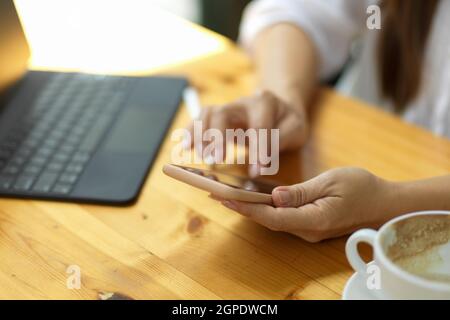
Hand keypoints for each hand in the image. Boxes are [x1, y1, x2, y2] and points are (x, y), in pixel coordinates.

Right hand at [186, 90, 307, 176]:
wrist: (279, 107)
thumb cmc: (286, 122)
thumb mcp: (295, 129)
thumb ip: (280, 141)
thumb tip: (260, 164)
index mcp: (265, 103)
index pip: (258, 126)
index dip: (257, 149)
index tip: (256, 172)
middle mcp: (242, 103)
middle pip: (222, 114)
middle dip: (218, 138)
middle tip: (217, 161)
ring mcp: (228, 108)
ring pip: (207, 114)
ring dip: (200, 135)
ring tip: (200, 156)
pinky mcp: (218, 116)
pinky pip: (200, 119)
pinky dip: (191, 132)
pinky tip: (186, 146)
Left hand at [218, 167, 396, 241]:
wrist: (384, 204)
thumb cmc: (362, 188)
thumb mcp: (332, 182)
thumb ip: (302, 191)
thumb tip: (275, 197)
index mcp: (314, 219)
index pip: (273, 216)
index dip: (248, 208)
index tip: (225, 198)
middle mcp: (308, 230)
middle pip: (269, 220)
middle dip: (242, 208)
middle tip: (217, 193)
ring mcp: (309, 230)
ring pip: (274, 220)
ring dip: (251, 208)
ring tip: (228, 195)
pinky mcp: (310, 225)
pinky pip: (283, 218)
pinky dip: (265, 209)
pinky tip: (252, 199)